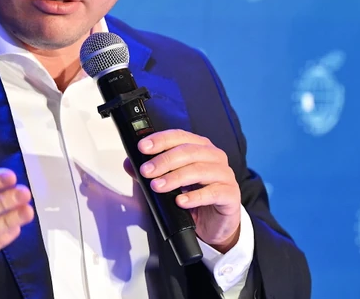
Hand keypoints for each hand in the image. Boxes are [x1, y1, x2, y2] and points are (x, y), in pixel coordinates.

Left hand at [123, 129, 240, 252]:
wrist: (215, 223)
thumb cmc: (194, 197)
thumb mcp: (170, 183)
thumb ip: (152, 171)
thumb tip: (129, 164)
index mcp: (200, 147)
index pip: (179, 136)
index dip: (160, 140)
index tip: (143, 147)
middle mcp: (214, 156)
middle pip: (188, 152)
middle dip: (164, 160)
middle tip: (147, 171)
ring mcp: (225, 175)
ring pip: (199, 170)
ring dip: (175, 178)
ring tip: (158, 186)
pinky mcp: (230, 194)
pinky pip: (213, 192)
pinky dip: (194, 196)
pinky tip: (179, 201)